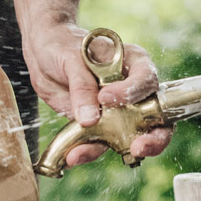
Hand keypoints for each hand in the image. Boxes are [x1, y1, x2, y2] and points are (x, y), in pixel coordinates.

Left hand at [22, 22, 173, 167]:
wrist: (43, 53)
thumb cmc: (64, 45)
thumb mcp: (71, 59)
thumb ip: (82, 87)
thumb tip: (90, 119)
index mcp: (133, 64)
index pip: (146, 80)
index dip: (132, 92)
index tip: (106, 98)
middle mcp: (132, 90)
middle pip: (156, 118)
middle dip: (153, 138)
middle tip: (138, 147)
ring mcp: (118, 111)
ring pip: (129, 137)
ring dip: (111, 150)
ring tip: (82, 154)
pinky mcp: (100, 125)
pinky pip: (100, 142)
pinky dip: (86, 151)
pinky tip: (73, 155)